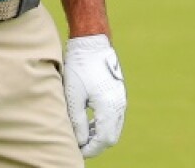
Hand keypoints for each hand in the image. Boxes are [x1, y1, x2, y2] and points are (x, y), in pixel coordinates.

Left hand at [63, 34, 125, 157]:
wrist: (91, 43)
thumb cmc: (79, 67)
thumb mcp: (74, 96)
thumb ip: (78, 121)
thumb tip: (80, 141)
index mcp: (110, 108)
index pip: (103, 140)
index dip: (91, 149)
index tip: (77, 150)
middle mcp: (119, 105)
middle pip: (111, 136)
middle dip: (96, 144)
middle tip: (80, 145)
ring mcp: (120, 98)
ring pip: (114, 127)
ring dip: (99, 134)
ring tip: (82, 135)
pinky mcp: (117, 92)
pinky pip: (114, 116)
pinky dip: (103, 124)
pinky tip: (89, 122)